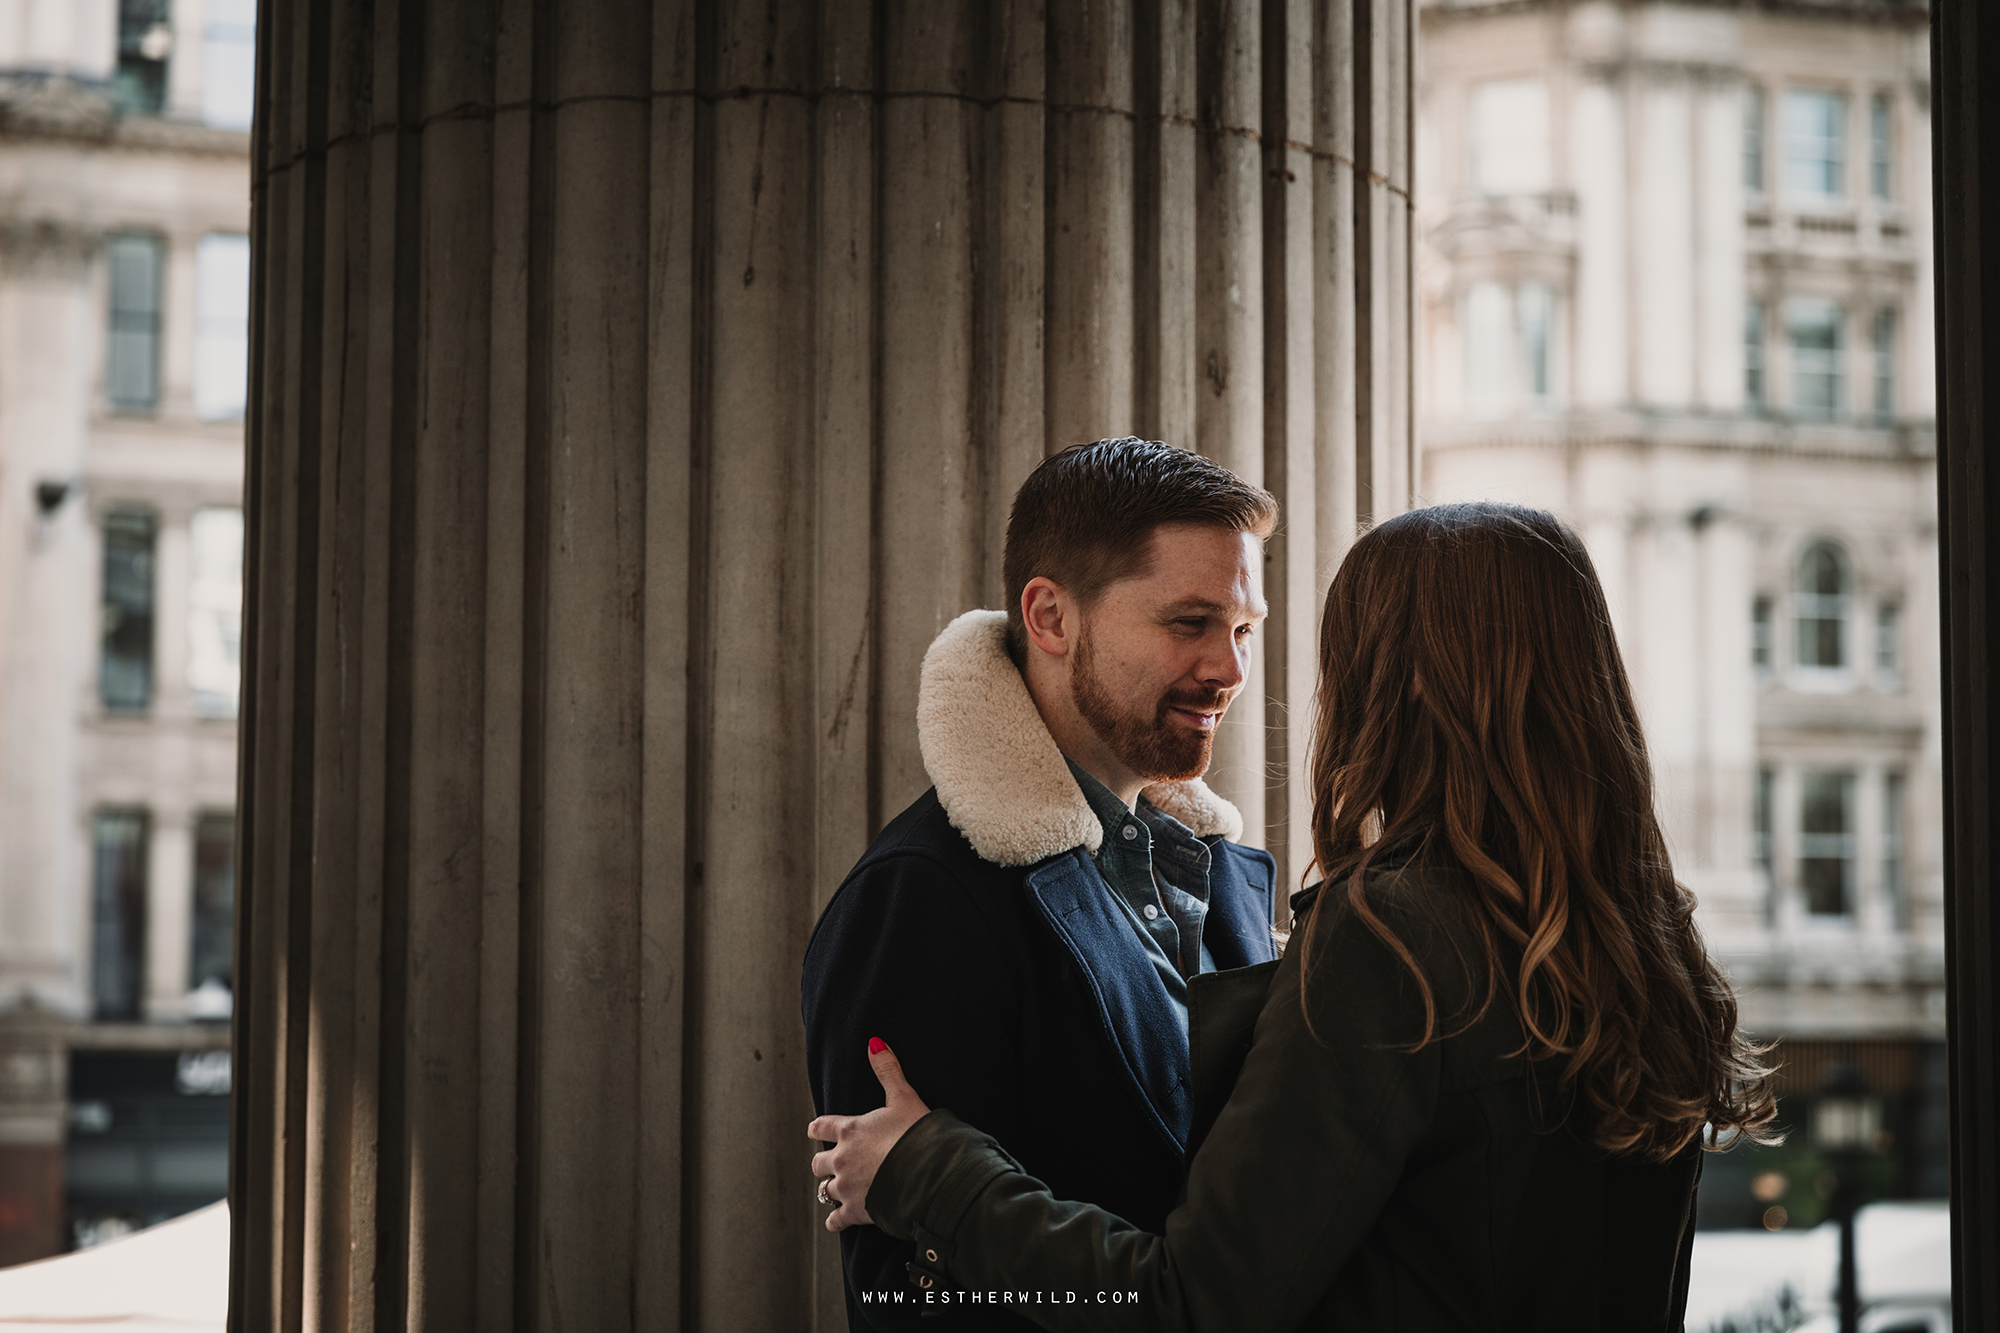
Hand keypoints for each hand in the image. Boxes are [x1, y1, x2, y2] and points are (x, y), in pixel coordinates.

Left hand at [807, 1037, 931, 1231]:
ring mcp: (847, 1187)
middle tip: (836, 1163)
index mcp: (850, 1130)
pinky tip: (841, 1220)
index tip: (817, 1129)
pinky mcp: (855, 1212)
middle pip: (818, 1162)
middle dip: (825, 1162)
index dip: (818, 1128)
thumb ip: (888, 1070)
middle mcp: (842, 1158)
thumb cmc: (918, 1134)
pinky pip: (835, 1221)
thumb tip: (874, 1042)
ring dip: (832, 1189)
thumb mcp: (904, 1098)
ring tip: (842, 1189)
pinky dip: (837, 1220)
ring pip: (825, 1190)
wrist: (929, 1174)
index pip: (820, 1126)